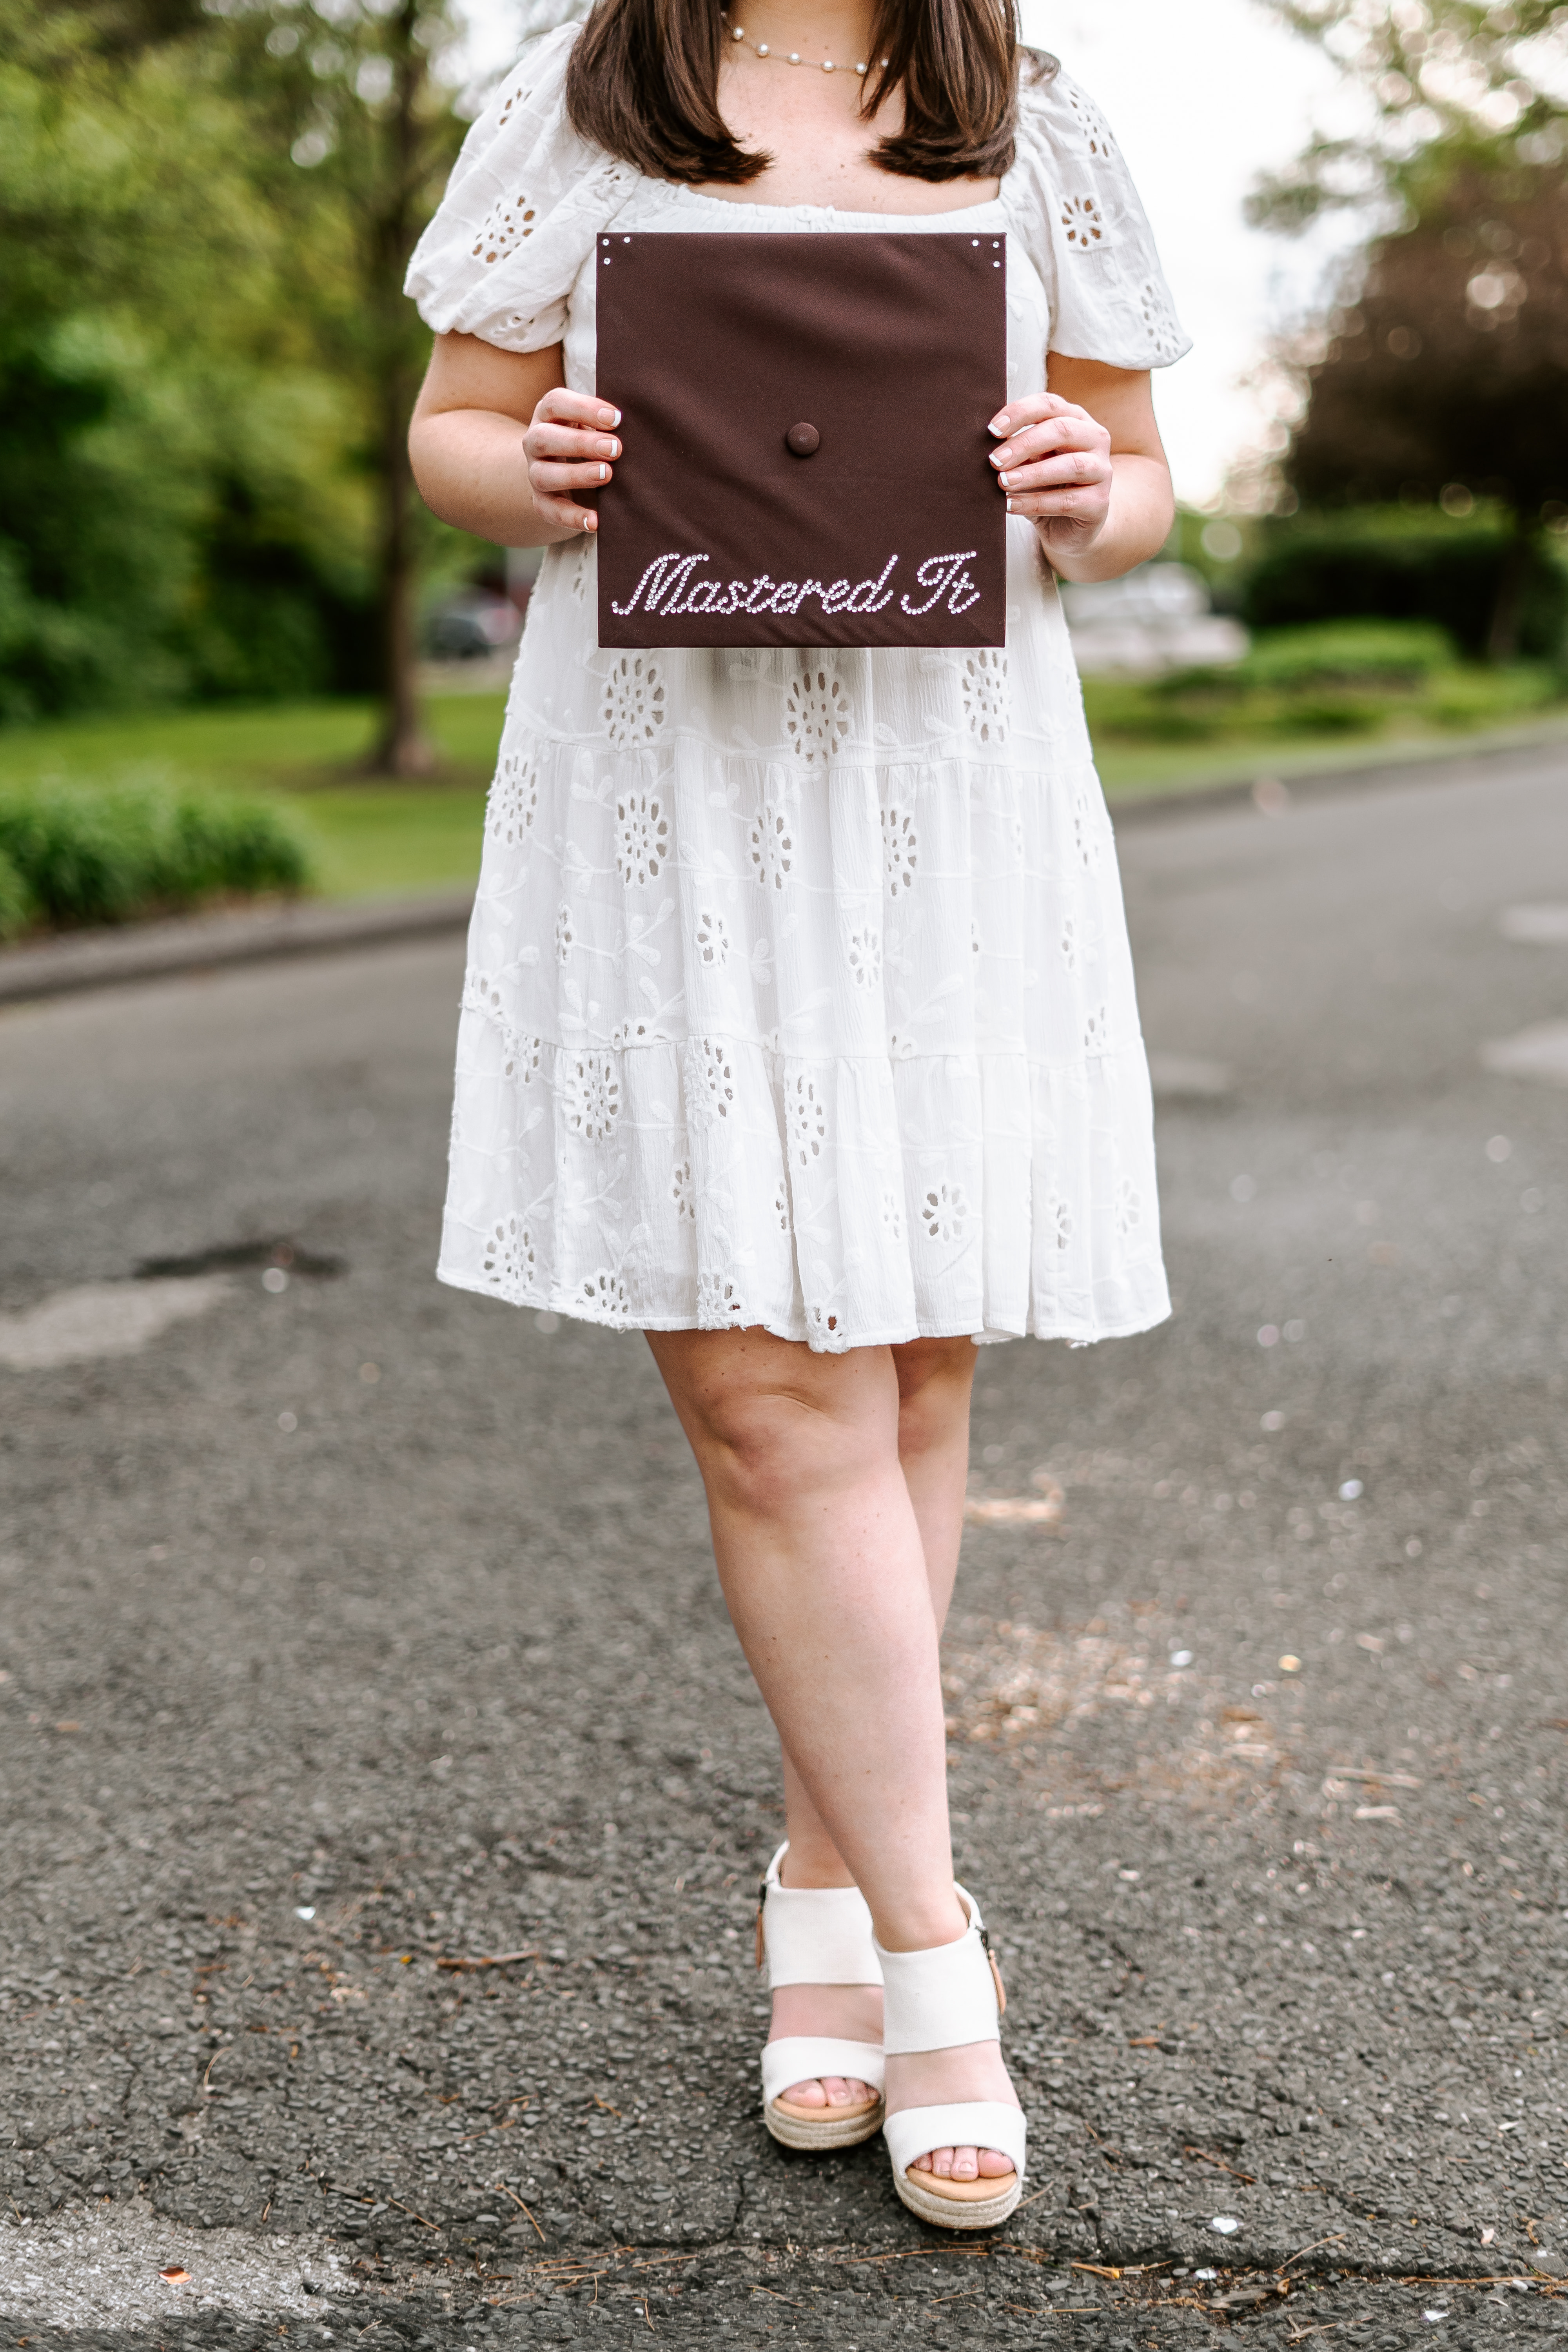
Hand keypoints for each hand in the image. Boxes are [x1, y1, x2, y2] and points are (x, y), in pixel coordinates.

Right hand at [524, 387, 622, 534]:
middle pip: (544, 438)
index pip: (556, 403)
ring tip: (606, 475)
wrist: (570, 477)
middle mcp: (535, 441)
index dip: (584, 409)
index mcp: (549, 415)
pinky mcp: (541, 502)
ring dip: (575, 475)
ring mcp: (535, 473)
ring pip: (543, 475)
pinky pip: (551, 512)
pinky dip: (573, 517)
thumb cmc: (592, 441)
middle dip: (580, 442)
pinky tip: (596, 521)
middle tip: (615, 449)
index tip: (616, 419)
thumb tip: (638, 426)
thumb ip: (608, 423)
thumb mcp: (596, 426)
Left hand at [987, 393, 1112, 563]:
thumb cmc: (1045, 485)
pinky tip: (1012, 505)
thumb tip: (985, 444)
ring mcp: (1102, 470)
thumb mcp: (1030, 461)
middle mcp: (1094, 439)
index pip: (1049, 405)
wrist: (1068, 526)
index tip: (992, 430)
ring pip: (1071, 466)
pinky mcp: (1099, 503)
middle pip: (1061, 430)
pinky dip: (1036, 503)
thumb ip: (1016, 448)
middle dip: (1024, 444)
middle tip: (995, 461)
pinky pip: (1068, 501)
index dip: (1020, 413)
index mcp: (1075, 419)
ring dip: (1033, 474)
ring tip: (1003, 483)